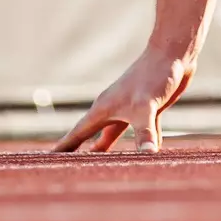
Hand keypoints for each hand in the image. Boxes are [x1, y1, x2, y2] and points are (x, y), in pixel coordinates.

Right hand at [52, 50, 191, 152]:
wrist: (173, 53)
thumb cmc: (154, 75)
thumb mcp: (146, 107)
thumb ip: (145, 132)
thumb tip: (148, 155)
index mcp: (104, 109)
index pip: (78, 134)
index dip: (63, 147)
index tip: (47, 160)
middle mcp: (113, 110)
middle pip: (91, 137)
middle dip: (79, 152)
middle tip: (66, 168)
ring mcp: (131, 109)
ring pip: (113, 135)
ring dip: (106, 150)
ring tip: (97, 166)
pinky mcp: (149, 109)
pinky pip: (140, 132)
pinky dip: (139, 144)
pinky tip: (141, 154)